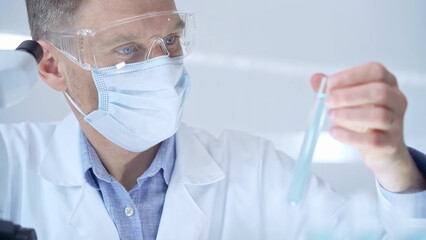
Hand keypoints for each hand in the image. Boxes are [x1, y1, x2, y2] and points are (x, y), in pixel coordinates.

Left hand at [311, 62, 425, 192]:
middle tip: (328, 101)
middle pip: (379, 92)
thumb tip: (315, 78)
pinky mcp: (390, 143)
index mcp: (388, 83)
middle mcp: (397, 100)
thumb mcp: (349, 100)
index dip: (351, 75)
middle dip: (349, 96)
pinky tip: (334, 131)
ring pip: (379, 116)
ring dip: (350, 115)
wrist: (380, 148)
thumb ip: (333, 89)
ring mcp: (396, 122)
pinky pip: (372, 139)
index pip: (376, 71)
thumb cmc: (364, 118)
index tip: (330, 83)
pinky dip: (350, 136)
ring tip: (331, 116)